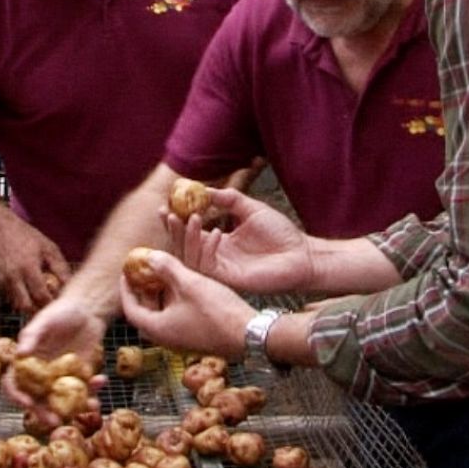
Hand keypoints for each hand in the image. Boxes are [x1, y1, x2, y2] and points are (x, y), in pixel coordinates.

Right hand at [0, 215, 71, 313]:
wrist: (1, 230)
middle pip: (27, 306)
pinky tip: (30, 291)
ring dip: (30, 306)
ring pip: (18, 306)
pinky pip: (11, 299)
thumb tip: (69, 286)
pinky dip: (22, 299)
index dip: (51, 303)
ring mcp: (3, 281)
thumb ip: (60, 268)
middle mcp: (13, 277)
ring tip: (41, 298)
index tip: (59, 303)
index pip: (41, 296)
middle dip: (39, 310)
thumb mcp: (49, 249)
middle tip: (50, 306)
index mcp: (28, 267)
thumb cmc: (28, 237)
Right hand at [1, 294, 108, 420]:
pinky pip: (83, 391)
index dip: (17, 395)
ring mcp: (60, 377)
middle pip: (37, 399)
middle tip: (54, 420)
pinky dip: (92, 391)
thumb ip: (31, 335)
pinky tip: (101, 382)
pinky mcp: (79, 377)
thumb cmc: (61, 310)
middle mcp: (41, 373)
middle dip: (44, 412)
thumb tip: (19, 355)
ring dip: (74, 407)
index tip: (28, 403)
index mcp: (27, 361)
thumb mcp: (45, 320)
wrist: (88, 308)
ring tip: (88, 405)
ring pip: (62, 401)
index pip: (14, 383)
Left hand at [118, 250, 252, 360]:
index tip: (125, 273)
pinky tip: (185, 286)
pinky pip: (177, 318)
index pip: (131, 309)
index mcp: (158, 328)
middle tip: (143, 273)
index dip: (126, 290)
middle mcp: (167, 338)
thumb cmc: (217, 311)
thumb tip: (149, 256)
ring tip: (163, 275)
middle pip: (145, 313)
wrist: (250, 334)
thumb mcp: (190, 283)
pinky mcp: (196, 337)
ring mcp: (182, 339)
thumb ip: (167, 268)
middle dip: (143, 292)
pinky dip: (175, 302)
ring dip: (160, 295)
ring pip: (162, 315)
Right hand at [165, 186, 314, 293]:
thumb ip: (229, 199)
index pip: (189, 231)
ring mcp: (221, 268)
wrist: (302, 253)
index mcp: (218, 241)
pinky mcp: (229, 278)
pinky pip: (208, 265)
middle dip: (173, 229)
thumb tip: (206, 189)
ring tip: (190, 217)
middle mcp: (216, 255)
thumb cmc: (281, 233)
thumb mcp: (251, 208)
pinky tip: (216, 232)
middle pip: (183, 245)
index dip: (176, 219)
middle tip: (168, 212)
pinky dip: (208, 248)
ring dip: (186, 238)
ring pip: (191, 256)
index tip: (166, 203)